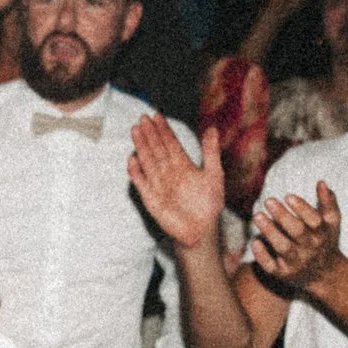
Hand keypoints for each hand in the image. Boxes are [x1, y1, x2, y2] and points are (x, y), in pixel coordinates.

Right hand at [128, 116, 223, 251]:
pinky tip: (132, 160)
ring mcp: (158, 184)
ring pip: (148, 161)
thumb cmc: (209, 205)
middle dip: (150, 134)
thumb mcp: (214, 175)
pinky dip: (136, 172)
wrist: (201, 231)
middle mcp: (169, 172)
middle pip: (157, 149)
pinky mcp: (151, 199)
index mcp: (183, 165)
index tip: (156, 116)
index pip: (171, 143)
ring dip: (142, 146)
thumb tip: (212, 128)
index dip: (164, 130)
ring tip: (135, 131)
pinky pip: (141, 183)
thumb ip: (211, 152)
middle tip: (143, 118)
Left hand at [250, 183, 345, 292]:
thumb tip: (321, 182)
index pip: (315, 220)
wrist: (325, 274)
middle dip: (283, 216)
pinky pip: (271, 267)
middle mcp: (310, 248)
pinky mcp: (283, 274)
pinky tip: (255, 242)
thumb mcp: (331, 222)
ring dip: (270, 232)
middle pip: (297, 232)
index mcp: (322, 233)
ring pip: (283, 248)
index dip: (302, 208)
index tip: (288, 196)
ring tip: (258, 216)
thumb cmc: (325, 240)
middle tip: (268, 200)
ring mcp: (297, 262)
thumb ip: (328, 202)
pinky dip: (262, 256)